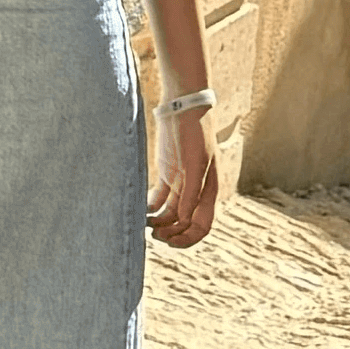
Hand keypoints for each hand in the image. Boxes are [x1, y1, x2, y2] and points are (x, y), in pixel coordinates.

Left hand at [147, 107, 217, 247]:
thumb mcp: (196, 164)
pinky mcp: (167, 173)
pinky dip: (151, 208)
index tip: (170, 242)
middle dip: (171, 233)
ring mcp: (181, 182)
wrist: (183, 106)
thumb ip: (191, 193)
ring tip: (146, 224)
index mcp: (208, 191)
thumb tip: (184, 221)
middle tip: (154, 236)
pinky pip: (159, 198)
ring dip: (160, 222)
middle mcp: (195, 191)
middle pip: (184, 223)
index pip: (202, 226)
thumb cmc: (194, 133)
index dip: (188, 239)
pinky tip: (142, 211)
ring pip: (170, 213)